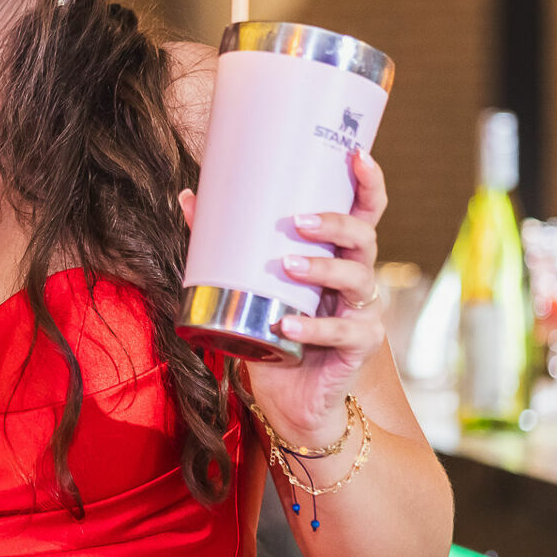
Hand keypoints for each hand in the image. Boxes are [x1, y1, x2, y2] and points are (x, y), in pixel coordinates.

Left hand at [180, 150, 387, 443]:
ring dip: (323, 269)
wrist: (292, 401)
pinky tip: (283, 323)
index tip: (358, 154)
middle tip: (299, 221)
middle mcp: (358, 278)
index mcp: (338, 256)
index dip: (368, 183)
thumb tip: (188, 196)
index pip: (365, 213)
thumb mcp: (248, 286)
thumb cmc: (274, 335)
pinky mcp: (359, 347)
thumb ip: (222, 244)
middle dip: (336, 224)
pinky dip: (311, 327)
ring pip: (357, 280)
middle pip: (364, 238)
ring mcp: (362, 313)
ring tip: (288, 265)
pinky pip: (341, 333)